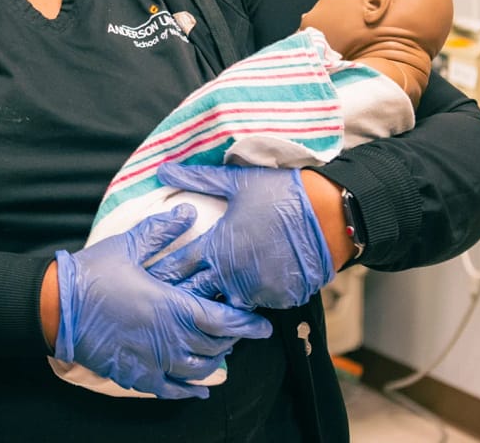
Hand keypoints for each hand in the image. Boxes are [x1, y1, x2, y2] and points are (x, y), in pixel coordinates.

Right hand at [54, 206, 272, 398]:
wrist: (57, 306)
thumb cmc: (93, 274)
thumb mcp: (127, 246)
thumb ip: (161, 230)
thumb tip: (186, 212)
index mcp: (171, 306)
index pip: (223, 321)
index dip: (247, 324)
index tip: (262, 325)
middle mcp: (169, 338)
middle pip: (215, 347)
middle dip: (231, 340)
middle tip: (237, 331)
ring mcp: (153, 359)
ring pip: (198, 370)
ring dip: (213, 362)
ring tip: (219, 353)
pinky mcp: (136, 374)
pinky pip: (172, 389)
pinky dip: (189, 391)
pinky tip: (199, 390)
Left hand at [147, 165, 334, 310]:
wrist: (333, 215)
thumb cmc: (282, 195)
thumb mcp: (237, 182)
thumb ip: (198, 178)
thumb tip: (163, 170)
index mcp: (219, 247)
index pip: (179, 268)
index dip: (162, 274)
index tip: (146, 280)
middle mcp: (236, 275)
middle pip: (199, 295)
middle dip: (183, 298)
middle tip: (166, 301)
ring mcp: (260, 291)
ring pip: (228, 306)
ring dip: (216, 305)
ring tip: (199, 309)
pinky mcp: (283, 300)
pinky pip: (258, 307)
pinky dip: (249, 304)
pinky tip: (239, 304)